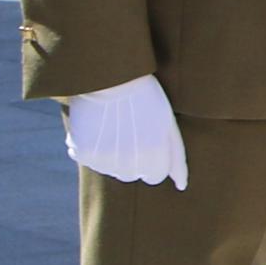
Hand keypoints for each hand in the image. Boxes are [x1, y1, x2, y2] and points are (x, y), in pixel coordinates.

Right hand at [62, 76, 186, 189]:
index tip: (149, 138)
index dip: (153, 157)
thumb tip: (181, 187)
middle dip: (133, 158)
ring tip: (114, 126)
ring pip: (109, 169)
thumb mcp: (168, 124)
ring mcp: (106, 160)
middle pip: (131, 175)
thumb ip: (176, 157)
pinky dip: (90, 146)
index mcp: (155, 156)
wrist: (111, 78)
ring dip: (111, 154)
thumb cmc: (146, 98)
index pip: (154, 177)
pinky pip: (87, 159)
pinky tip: (97, 125)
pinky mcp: (84, 153)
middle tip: (130, 130)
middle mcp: (130, 163)